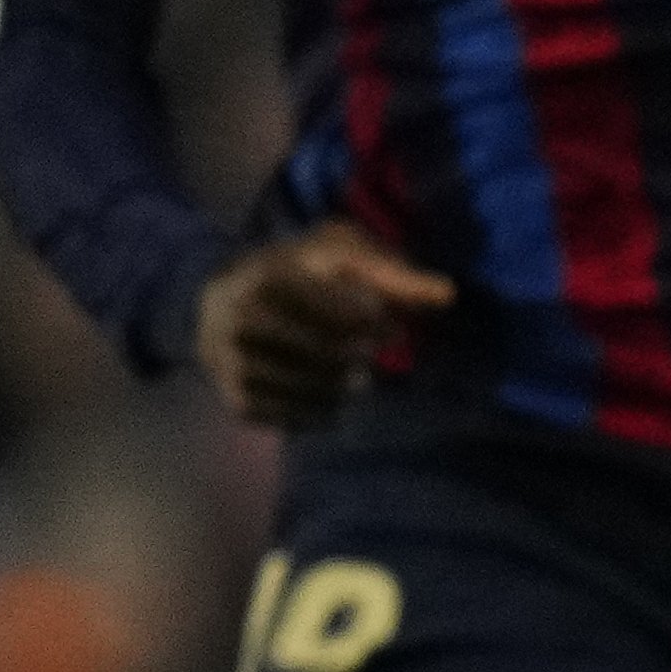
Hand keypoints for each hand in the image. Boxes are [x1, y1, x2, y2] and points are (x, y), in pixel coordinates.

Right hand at [195, 225, 453, 430]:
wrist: (222, 301)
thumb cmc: (298, 273)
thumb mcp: (340, 254)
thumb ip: (392, 273)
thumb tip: (448, 294)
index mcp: (266, 276)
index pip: (332, 310)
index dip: (372, 324)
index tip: (392, 330)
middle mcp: (238, 319)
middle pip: (320, 353)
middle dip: (356, 358)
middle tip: (372, 358)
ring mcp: (230, 362)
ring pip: (305, 388)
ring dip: (341, 389)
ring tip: (356, 381)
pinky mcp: (233, 397)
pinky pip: (286, 417)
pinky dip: (317, 414)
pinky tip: (330, 402)